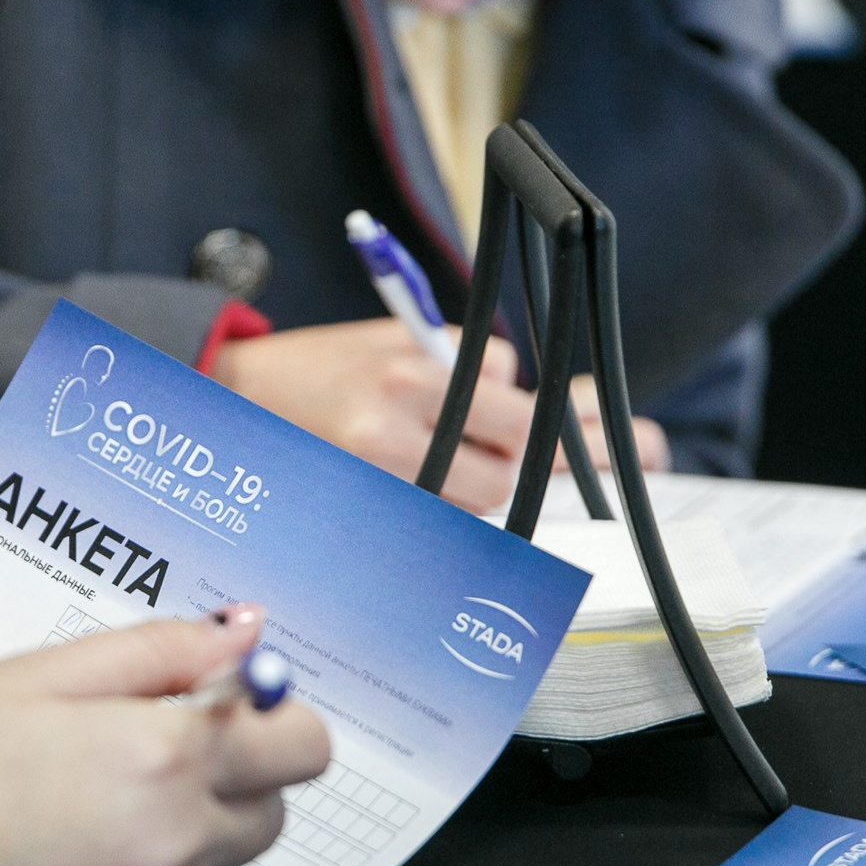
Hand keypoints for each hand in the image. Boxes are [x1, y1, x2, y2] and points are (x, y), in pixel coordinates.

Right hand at [0, 609, 331, 865]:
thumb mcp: (26, 681)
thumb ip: (153, 653)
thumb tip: (242, 635)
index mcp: (161, 760)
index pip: (302, 744)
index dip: (273, 721)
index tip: (230, 713)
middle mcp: (172, 849)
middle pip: (270, 812)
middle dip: (225, 778)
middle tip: (132, 759)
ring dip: (168, 841)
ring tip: (62, 820)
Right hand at [206, 321, 665, 512]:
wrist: (229, 397)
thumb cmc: (318, 367)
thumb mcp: (397, 342)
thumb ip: (467, 368)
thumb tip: (545, 407)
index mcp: (411, 377)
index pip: (518, 416)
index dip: (573, 436)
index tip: (636, 449)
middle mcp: (393, 431)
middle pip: (503, 471)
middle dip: (530, 462)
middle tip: (567, 455)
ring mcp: (373, 480)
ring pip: (472, 504)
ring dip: (482, 485)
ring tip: (454, 456)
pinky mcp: (357, 512)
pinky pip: (432, 523)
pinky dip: (446, 509)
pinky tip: (429, 488)